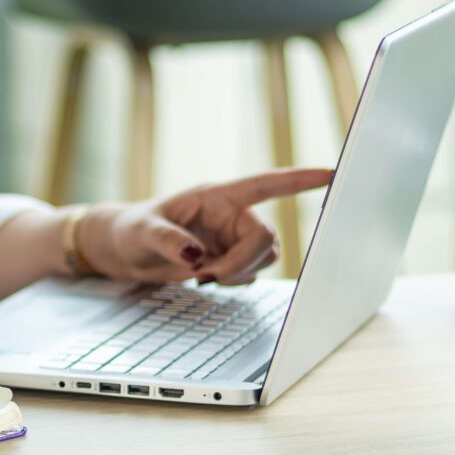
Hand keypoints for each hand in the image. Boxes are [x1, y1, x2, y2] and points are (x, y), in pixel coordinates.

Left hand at [76, 168, 333, 284]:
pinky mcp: (229, 260)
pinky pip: (249, 273)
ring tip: (201, 275)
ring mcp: (232, 239)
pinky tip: (204, 277)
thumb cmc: (130, 229)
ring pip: (264, 258)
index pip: (266, 184)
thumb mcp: (142, 232)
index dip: (300, 179)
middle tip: (208, 276)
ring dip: (238, 272)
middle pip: (266, 238)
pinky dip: (232, 280)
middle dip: (243, 262)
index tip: (332, 174)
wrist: (122, 252)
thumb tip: (196, 256)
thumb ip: (168, 241)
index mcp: (216, 196)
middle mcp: (231, 215)